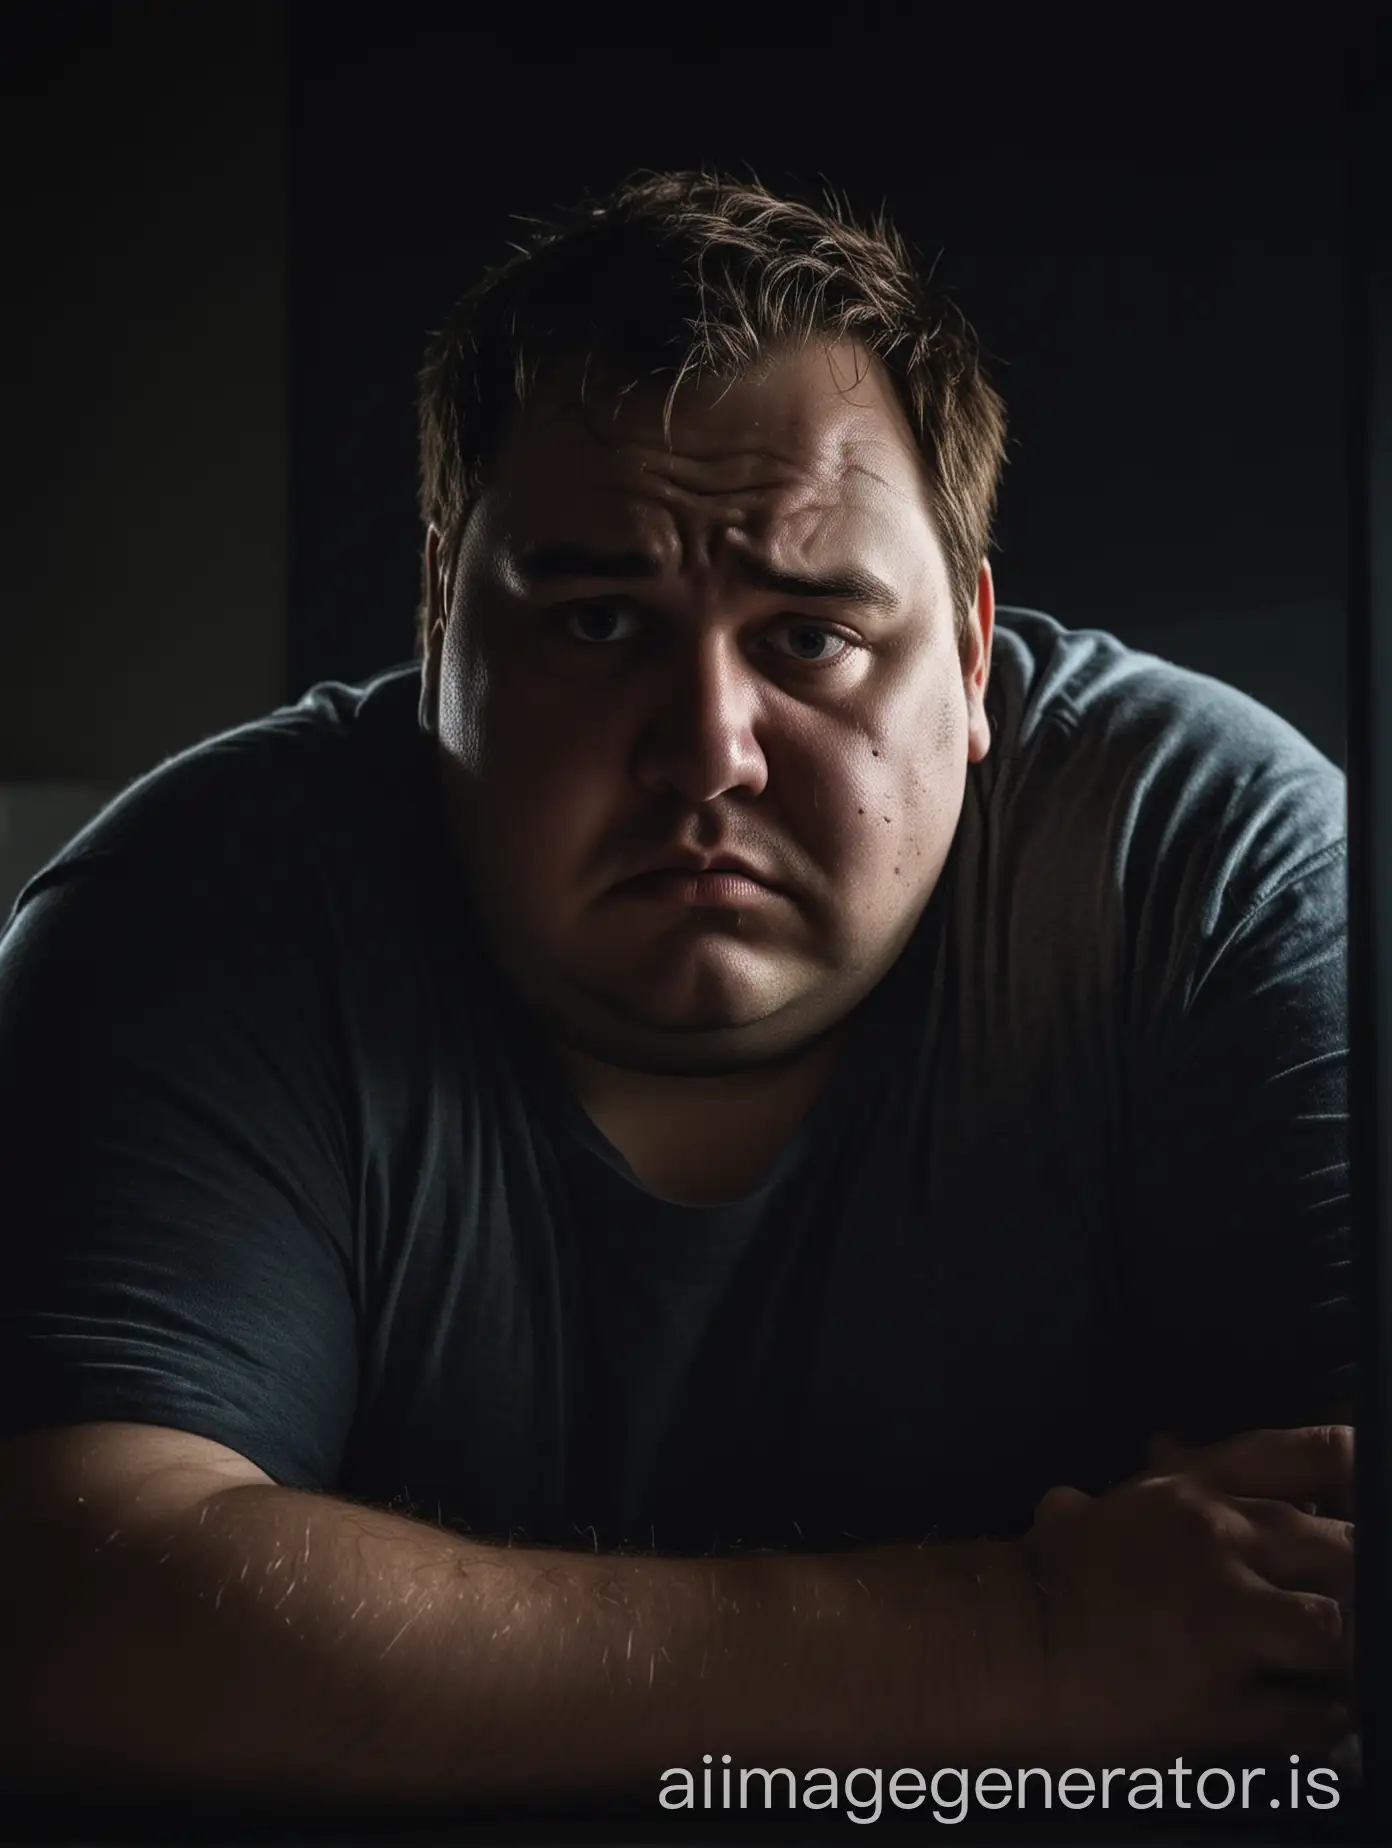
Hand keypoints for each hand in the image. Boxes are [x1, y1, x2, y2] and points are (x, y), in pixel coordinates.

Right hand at [1018, 1426, 1354, 1761]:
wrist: (1004, 1645)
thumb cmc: (1053, 1573)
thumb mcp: (1107, 1506)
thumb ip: (1159, 1480)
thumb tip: (1168, 1445)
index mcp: (1197, 1491)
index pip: (1315, 1457)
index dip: (1364, 1479)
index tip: (1369, 1505)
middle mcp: (1220, 1541)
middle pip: (1345, 1548)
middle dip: (1361, 1577)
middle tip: (1356, 1599)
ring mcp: (1223, 1621)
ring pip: (1337, 1629)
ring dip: (1345, 1649)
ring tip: (1333, 1661)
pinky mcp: (1221, 1701)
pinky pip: (1310, 1716)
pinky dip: (1323, 1718)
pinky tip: (1315, 1712)